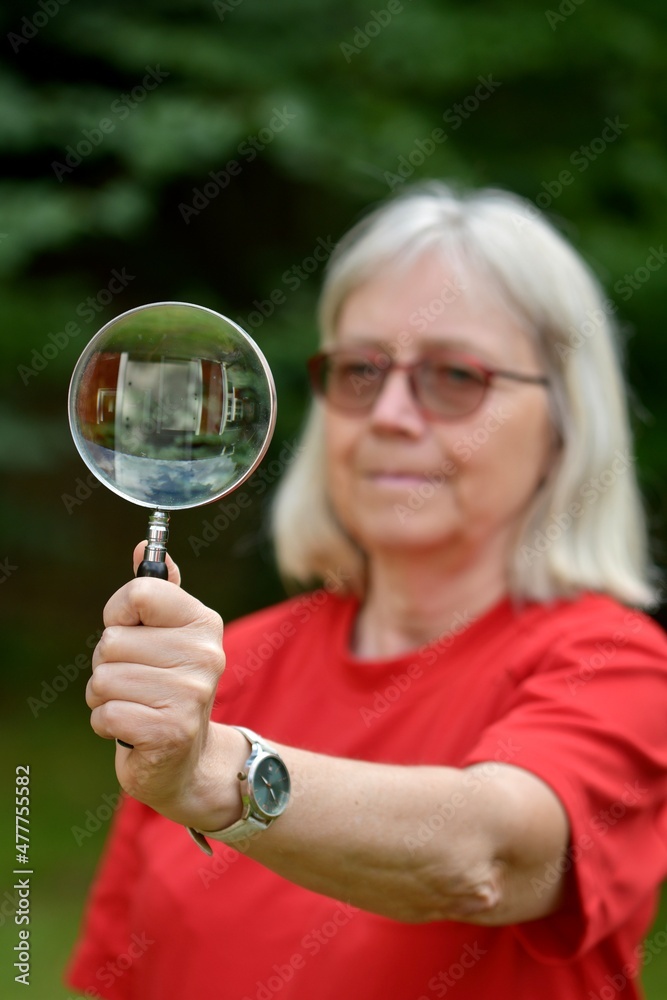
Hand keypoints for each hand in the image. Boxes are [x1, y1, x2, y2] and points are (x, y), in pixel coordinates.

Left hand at [86, 543, 235, 828]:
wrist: (189, 759)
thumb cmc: (168, 688)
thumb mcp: (168, 636)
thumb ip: (156, 592)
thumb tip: (144, 546)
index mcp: (203, 622)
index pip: (140, 592)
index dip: (119, 613)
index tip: (132, 631)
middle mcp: (204, 655)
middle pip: (111, 641)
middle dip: (109, 664)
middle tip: (137, 680)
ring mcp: (190, 694)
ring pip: (103, 678)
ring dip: (106, 697)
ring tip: (135, 704)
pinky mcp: (170, 731)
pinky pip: (105, 714)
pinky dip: (107, 724)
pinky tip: (132, 728)